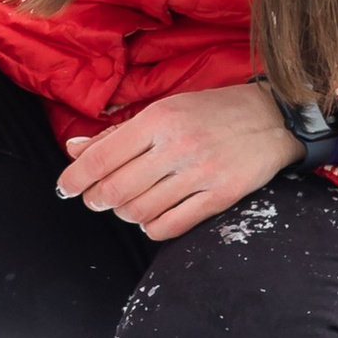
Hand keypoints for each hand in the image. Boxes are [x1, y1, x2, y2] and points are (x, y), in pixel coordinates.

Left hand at [57, 83, 299, 239]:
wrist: (272, 118)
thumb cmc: (212, 111)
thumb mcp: (164, 109)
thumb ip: (118, 133)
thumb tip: (73, 149)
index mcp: (158, 119)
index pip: (101, 157)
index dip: (75, 178)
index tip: (66, 188)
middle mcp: (176, 146)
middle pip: (116, 190)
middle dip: (97, 200)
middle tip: (96, 199)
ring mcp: (200, 173)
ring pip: (140, 211)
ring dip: (125, 214)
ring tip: (128, 205)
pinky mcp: (220, 196)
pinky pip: (170, 226)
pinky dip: (152, 228)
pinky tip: (152, 218)